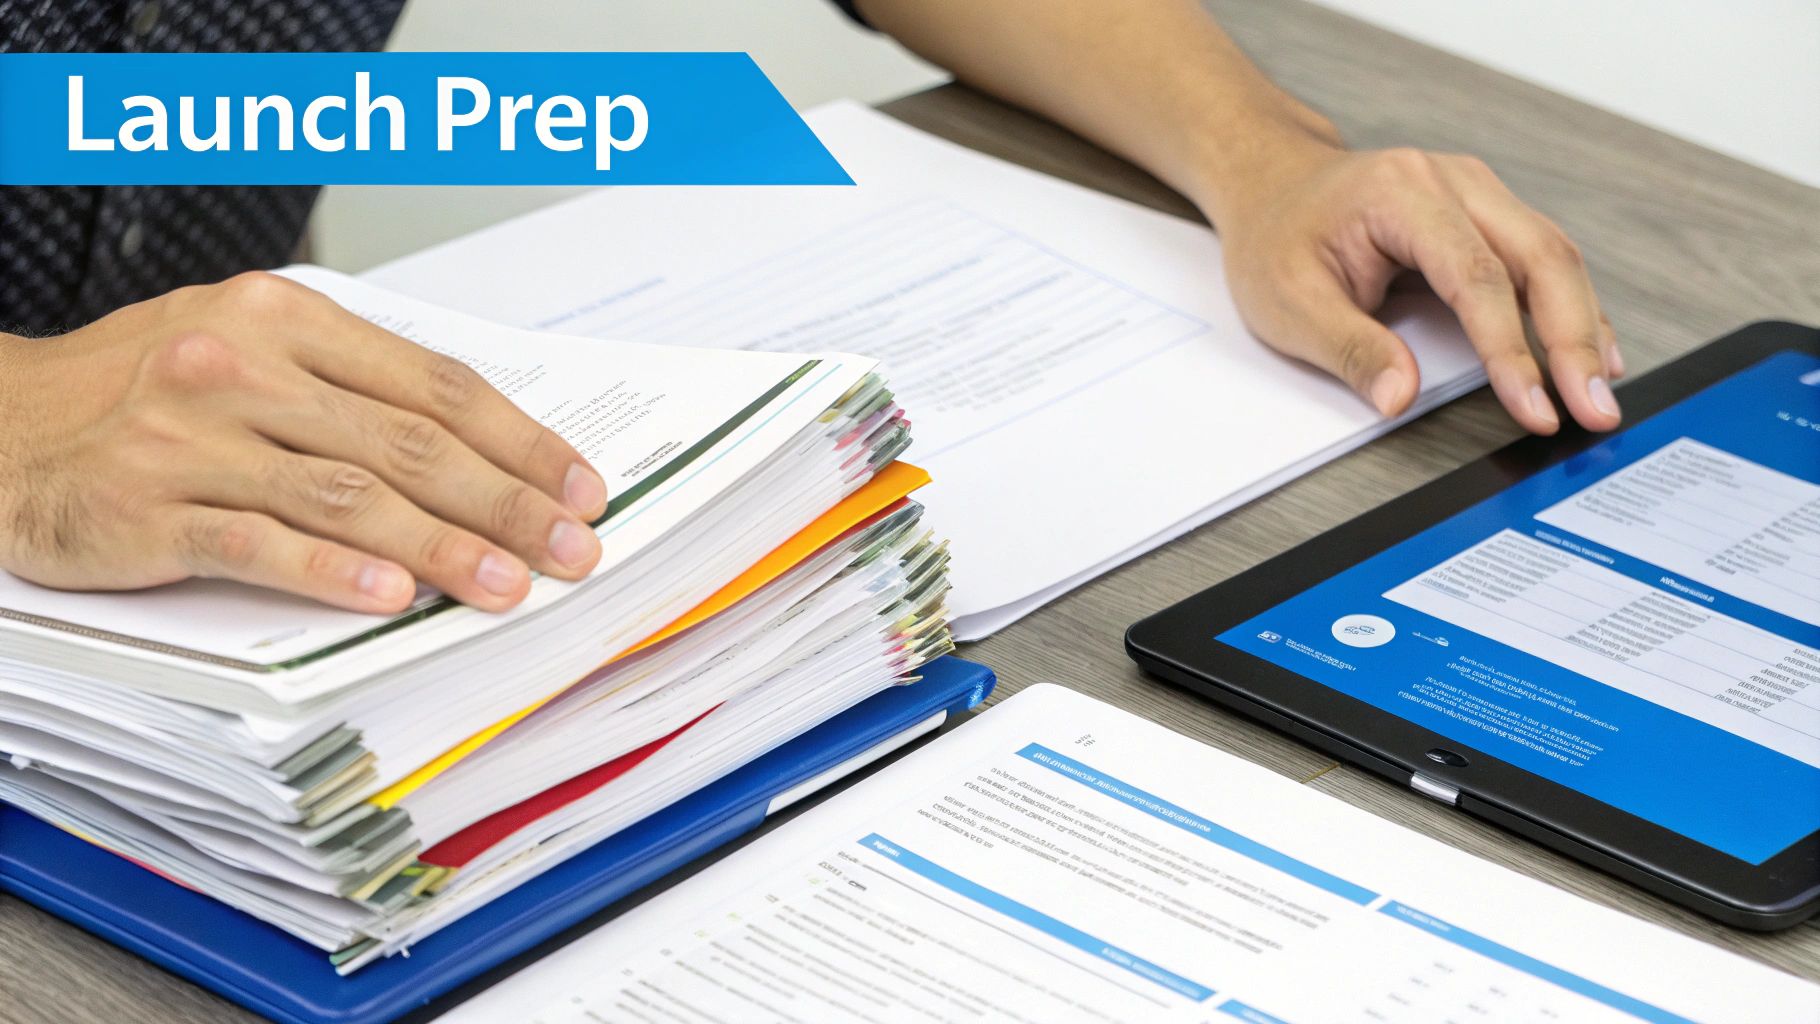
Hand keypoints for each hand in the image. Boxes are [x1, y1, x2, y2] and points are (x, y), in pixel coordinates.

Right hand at [0, 272, 607, 613]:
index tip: (580, 487)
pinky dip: (331, 573)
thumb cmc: (140, 390)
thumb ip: (352, 387)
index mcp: (285, 317)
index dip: (520, 441)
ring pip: (346, 495)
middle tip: (572, 548)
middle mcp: (242, 365)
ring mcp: (190, 437)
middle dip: (506, 502)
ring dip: (441, 547)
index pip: (436, 383)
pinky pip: (256, 542)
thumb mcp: (247, 349)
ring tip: (507, 585)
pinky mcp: (142, 506)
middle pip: (408, 441)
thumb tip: (484, 451)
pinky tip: (392, 600)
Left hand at [1206, 137, 1622, 433]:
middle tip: (1593, 408)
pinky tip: (1590, 351)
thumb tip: (1400, 398)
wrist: (1271, 184)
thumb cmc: (1276, 238)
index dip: (1512, 349)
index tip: (1535, 407)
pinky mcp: (1484, 212)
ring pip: (1552, 255)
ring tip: (1601, 390)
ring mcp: (1475, 192)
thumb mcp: (1289, 304)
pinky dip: (1569, 306)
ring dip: (1584, 325)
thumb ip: (1350, 350)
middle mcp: (1451, 182)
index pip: (1476, 277)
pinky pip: (1540, 257)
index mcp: (1401, 194)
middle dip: (1574, 340)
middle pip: (1539, 257)